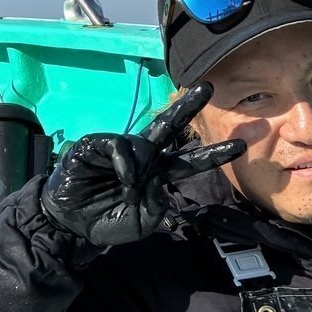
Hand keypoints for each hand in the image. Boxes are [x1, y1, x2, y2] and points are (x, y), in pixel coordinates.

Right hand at [40, 84, 244, 247]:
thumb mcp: (141, 223)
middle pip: (171, 126)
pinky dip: (124, 162)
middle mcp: (144, 156)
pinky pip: (118, 144)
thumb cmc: (106, 221)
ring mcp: (120, 148)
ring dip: (141, 167)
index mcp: (158, 174)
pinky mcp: (96, 144)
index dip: (213, 154)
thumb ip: (156, 207)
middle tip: (208, 87)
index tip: (240, 146)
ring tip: (128, 190)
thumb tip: (160, 187)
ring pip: (144, 141)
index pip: (191, 161)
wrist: (71, 224)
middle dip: (188, 106)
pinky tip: (122, 177)